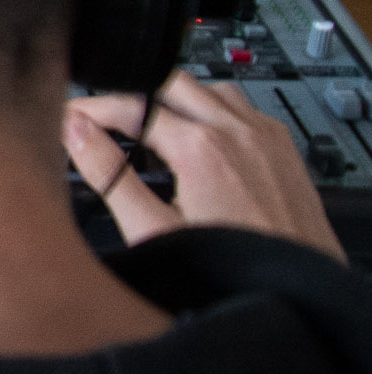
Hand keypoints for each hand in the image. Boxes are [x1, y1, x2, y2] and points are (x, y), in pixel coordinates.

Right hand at [65, 71, 344, 262]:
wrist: (301, 292)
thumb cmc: (233, 270)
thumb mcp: (154, 230)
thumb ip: (109, 175)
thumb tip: (76, 132)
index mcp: (200, 146)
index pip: (131, 104)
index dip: (92, 107)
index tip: (72, 116)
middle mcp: (236, 129)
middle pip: (169, 81)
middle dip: (131, 94)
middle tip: (105, 118)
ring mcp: (265, 135)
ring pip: (209, 88)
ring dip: (176, 99)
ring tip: (152, 128)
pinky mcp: (283, 148)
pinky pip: (243, 106)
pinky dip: (213, 109)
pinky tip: (201, 138)